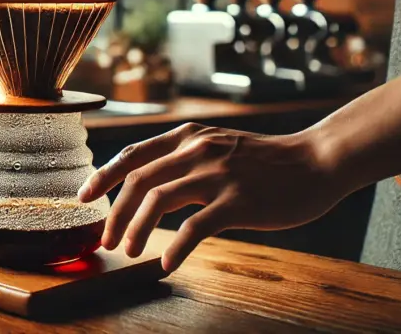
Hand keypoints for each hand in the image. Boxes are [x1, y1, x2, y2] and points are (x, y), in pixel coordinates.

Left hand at [78, 123, 346, 272]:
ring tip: (129, 251)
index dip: (102, 176)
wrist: (317, 161)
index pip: (132, 154)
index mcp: (188, 136)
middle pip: (138, 179)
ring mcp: (217, 174)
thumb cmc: (266, 161)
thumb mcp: (218, 145)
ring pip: (158, 199)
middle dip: (114, 212)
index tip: (83, 198)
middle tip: (107, 239)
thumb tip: (148, 184)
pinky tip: (167, 263)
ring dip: (137, 229)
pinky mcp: (238, 200)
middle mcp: (197, 150)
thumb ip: (185, 157)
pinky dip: (176, 247)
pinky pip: (196, 227)